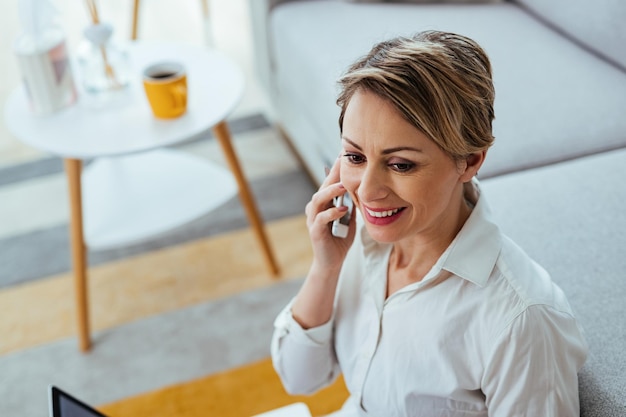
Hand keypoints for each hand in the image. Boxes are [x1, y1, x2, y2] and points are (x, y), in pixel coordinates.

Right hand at [304, 157, 356, 272]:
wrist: (331, 262)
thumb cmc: (340, 239)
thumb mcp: (349, 219)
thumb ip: (352, 204)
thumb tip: (362, 190)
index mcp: (324, 203)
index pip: (330, 182)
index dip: (336, 168)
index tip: (345, 154)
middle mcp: (316, 208)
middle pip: (323, 186)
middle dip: (333, 173)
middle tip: (342, 160)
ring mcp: (313, 219)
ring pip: (318, 200)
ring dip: (331, 191)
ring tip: (343, 185)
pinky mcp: (315, 232)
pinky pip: (322, 219)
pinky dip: (332, 213)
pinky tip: (342, 210)